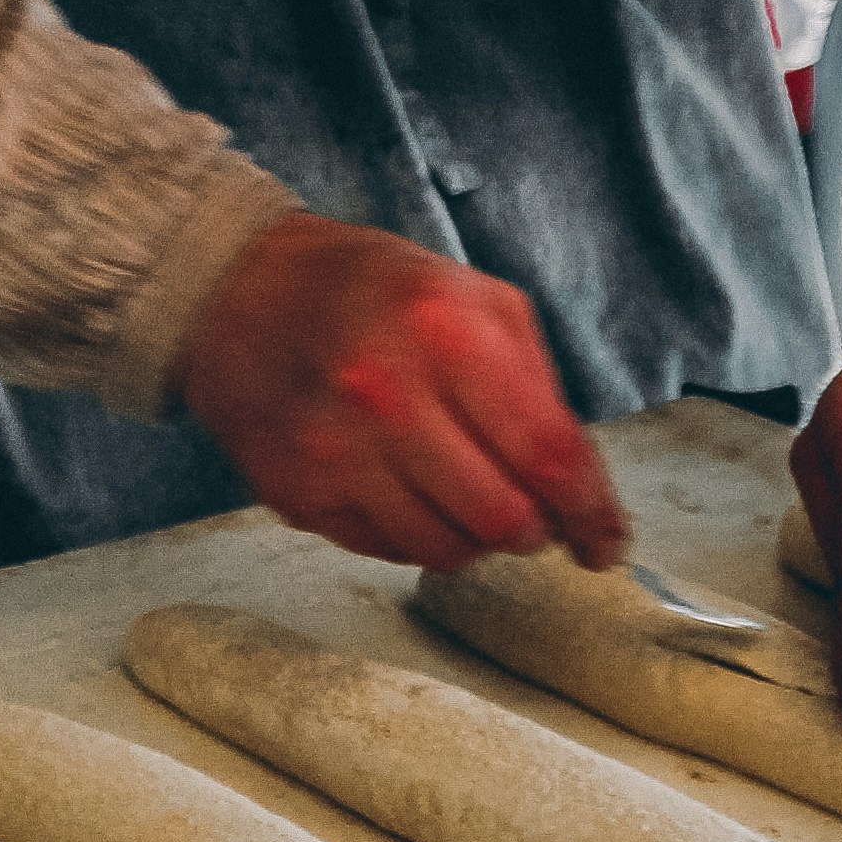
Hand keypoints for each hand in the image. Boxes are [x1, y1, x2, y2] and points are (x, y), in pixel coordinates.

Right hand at [175, 212, 630, 573]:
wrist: (236, 291)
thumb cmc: (371, 291)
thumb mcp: (475, 299)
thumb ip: (537, 387)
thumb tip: (581, 486)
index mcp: (446, 333)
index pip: (549, 456)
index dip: (592, 513)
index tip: (606, 542)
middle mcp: (386, 395)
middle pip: (502, 518)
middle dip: (534, 530)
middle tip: (532, 516)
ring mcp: (335, 451)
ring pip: (446, 550)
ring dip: (475, 539)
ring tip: (466, 496)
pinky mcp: (298, 493)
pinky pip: (388, 550)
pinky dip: (416, 534)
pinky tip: (407, 491)